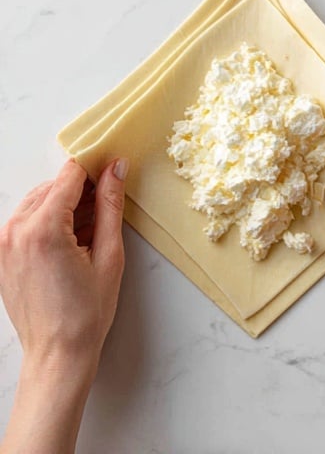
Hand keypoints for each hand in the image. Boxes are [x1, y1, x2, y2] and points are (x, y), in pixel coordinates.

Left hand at [0, 158, 126, 453]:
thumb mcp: (110, 254)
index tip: (113, 173)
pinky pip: (27, 220)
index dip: (95, 170)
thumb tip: (115, 168)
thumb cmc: (85, 313)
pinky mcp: (1, 254)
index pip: (70, 174)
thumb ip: (111, 204)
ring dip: (65, 207)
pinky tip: (69, 245)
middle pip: (54, 186)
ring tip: (87, 237)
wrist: (57, 354)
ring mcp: (3, 243)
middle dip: (81, 192)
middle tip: (104, 218)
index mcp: (43, 229)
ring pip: (40, 200)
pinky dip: (49, 222)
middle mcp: (16, 231)